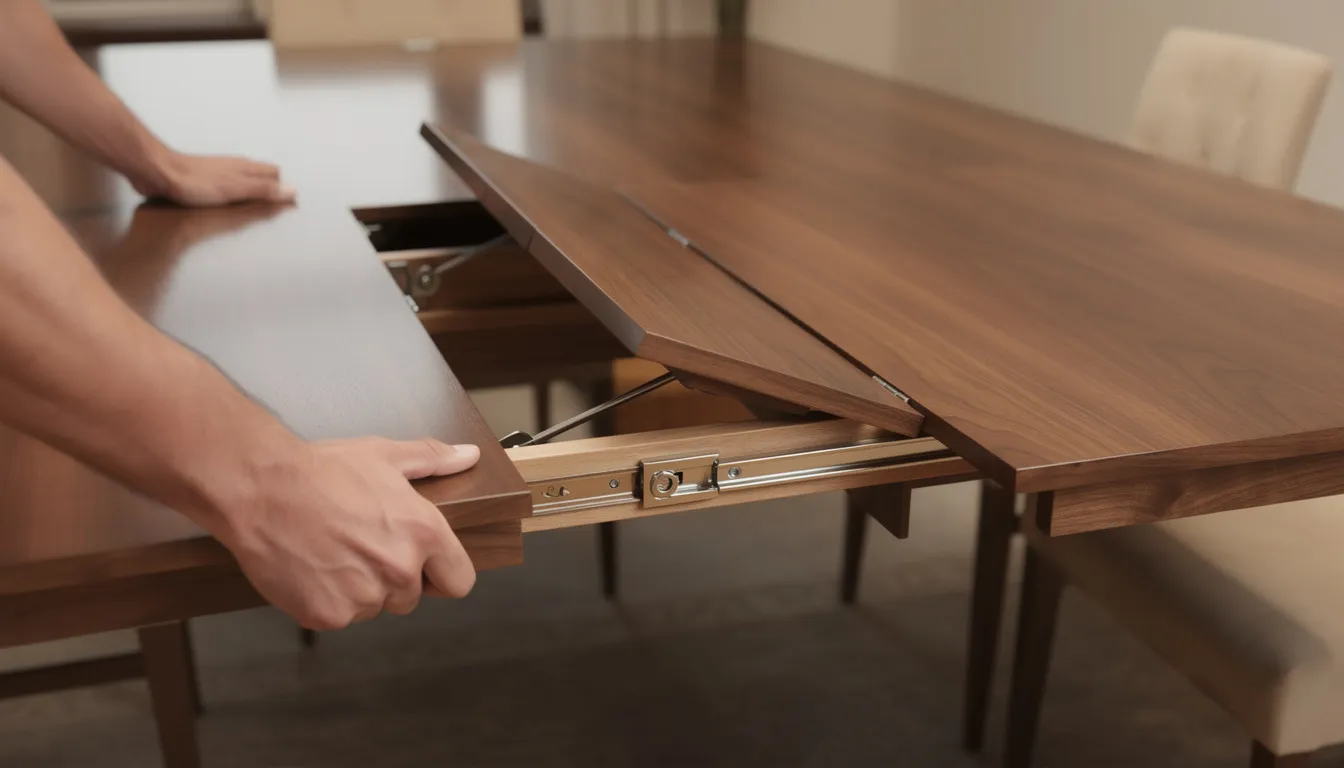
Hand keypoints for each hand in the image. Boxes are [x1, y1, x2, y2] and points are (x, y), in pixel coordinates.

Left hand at [136, 150, 295, 206]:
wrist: (158, 173)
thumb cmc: (196, 183)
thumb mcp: (236, 189)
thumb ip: (264, 191)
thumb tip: (293, 191)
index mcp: (245, 167)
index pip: (274, 173)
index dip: (281, 187)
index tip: (288, 204)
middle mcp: (234, 166)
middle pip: (260, 174)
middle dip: (270, 186)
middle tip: (276, 205)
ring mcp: (218, 171)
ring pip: (243, 178)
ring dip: (252, 188)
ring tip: (256, 205)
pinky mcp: (202, 178)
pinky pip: (226, 184)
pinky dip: (234, 192)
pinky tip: (228, 202)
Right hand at [216, 437, 481, 629]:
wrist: (260, 488)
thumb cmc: (322, 470)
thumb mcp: (384, 455)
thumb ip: (432, 459)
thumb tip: (468, 456)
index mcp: (424, 533)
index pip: (459, 581)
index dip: (442, 574)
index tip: (424, 565)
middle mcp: (400, 569)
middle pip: (411, 596)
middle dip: (391, 578)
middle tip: (361, 545)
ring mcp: (364, 597)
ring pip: (374, 607)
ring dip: (359, 590)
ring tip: (332, 552)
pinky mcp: (328, 615)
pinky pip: (339, 617)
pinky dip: (326, 600)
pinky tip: (312, 568)